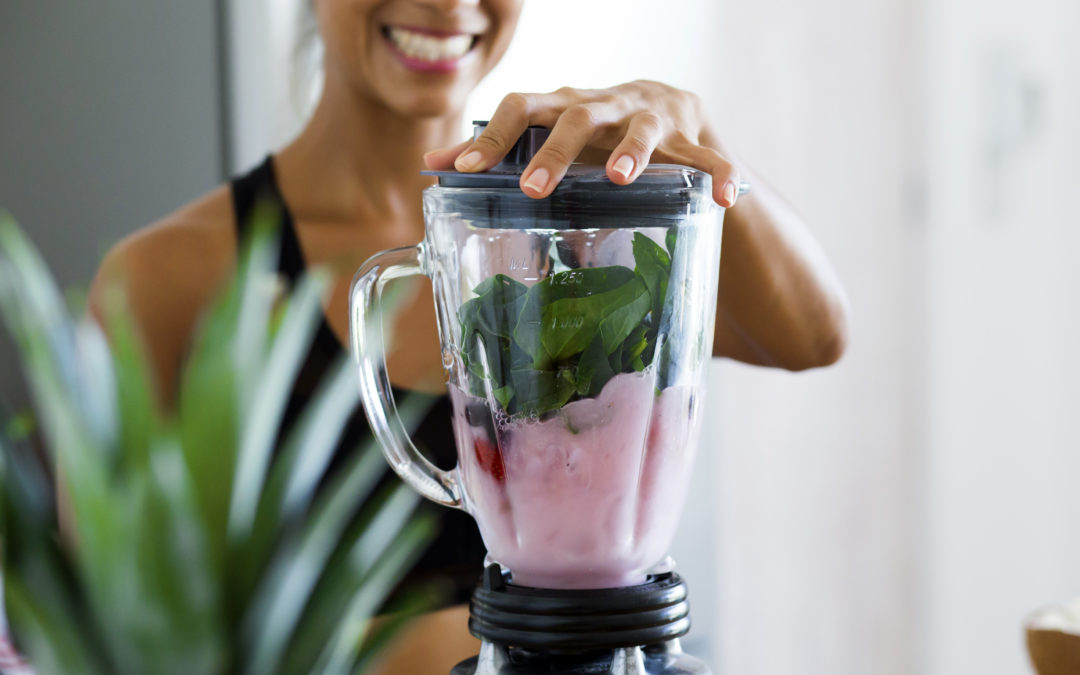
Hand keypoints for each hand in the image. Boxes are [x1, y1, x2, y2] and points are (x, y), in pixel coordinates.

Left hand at [423, 81, 742, 206]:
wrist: (664, 105)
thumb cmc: (589, 129)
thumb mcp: (545, 134)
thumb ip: (495, 150)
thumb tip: (431, 166)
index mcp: (561, 105)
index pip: (520, 109)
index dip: (492, 137)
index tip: (466, 170)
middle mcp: (602, 106)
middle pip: (575, 118)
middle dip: (554, 152)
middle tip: (535, 189)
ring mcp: (648, 118)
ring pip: (641, 129)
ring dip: (632, 152)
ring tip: (620, 178)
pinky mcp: (689, 137)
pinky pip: (708, 157)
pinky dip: (719, 174)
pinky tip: (726, 199)